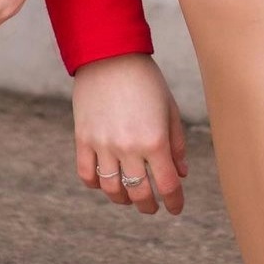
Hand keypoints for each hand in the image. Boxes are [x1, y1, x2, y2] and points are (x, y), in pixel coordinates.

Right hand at [73, 54, 187, 215]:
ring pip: (112, 190)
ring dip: (123, 199)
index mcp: (155, 140)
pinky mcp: (83, 139)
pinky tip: (106, 181)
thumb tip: (181, 174)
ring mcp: (103, 145)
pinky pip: (87, 175)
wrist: (110, 55)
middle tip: (152, 207)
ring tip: (129, 197)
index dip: (174, 202)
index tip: (176, 208)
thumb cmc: (146, 80)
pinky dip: (97, 184)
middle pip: (139, 194)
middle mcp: (128, 148)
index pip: (167, 185)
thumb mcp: (169, 108)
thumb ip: (176, 144)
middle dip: (149, 206)